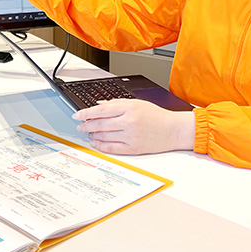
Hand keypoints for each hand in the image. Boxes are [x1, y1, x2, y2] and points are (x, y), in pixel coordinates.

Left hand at [73, 99, 194, 154]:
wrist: (173, 130)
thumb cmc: (156, 115)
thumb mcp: (137, 103)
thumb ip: (116, 104)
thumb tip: (99, 106)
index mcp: (129, 108)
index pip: (101, 110)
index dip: (86, 113)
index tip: (77, 115)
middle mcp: (129, 122)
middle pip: (100, 124)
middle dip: (86, 125)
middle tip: (80, 126)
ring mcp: (130, 136)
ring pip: (104, 136)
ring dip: (93, 135)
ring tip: (88, 133)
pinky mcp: (133, 148)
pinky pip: (112, 148)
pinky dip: (101, 145)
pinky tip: (96, 142)